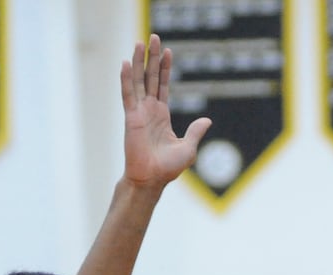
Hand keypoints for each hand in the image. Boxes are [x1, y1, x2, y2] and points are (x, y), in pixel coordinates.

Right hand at [121, 35, 211, 191]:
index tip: (168, 51)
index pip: (163, 85)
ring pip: (138, 81)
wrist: (152, 179)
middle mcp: (149, 110)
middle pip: (150, 77)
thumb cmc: (168, 168)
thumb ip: (196, 131)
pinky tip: (125, 63)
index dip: (165, 68)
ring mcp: (139, 112)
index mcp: (161, 115)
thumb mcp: (188, 148)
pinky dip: (126, 79)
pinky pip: (128, 94)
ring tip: (139, 42)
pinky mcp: (130, 118)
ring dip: (138, 61)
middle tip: (153, 37)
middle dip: (152, 57)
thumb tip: (207, 120)